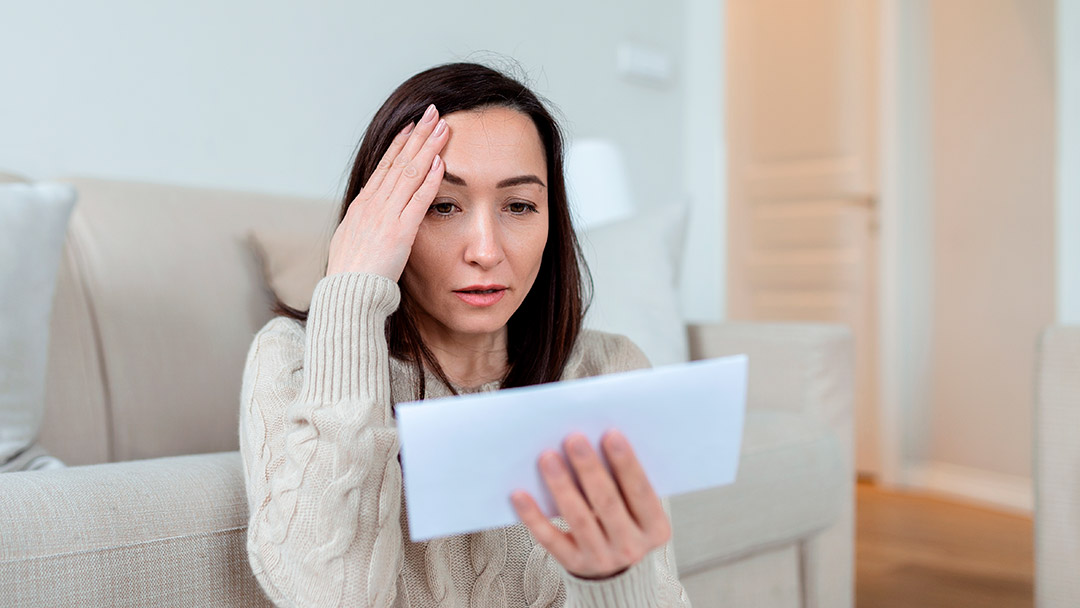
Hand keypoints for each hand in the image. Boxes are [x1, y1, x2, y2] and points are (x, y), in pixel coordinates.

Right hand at [326, 104, 448, 280]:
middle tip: (432, 112)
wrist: (347, 295)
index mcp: (362, 205)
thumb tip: (368, 209)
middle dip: (418, 135)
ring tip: (443, 128)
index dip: (400, 143)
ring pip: (409, 174)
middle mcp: (372, 205)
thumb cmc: (351, 276)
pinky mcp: (399, 232)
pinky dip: (430, 181)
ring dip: (428, 149)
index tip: (412, 125)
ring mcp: (385, 216)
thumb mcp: (352, 240)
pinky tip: (441, 164)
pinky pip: (417, 201)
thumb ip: (364, 223)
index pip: (384, 166)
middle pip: (398, 161)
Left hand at [510, 430, 671, 579]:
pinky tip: (520, 494)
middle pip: (607, 503)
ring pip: (578, 518)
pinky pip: (550, 538)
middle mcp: (631, 547)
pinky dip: (533, 516)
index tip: (611, 435)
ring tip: (548, 458)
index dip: (627, 464)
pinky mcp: (574, 564)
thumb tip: (597, 440)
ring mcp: (602, 559)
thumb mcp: (639, 510)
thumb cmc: (626, 524)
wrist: (618, 574)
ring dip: (561, 486)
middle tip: (574, 440)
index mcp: (655, 528)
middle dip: (589, 469)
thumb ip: (626, 484)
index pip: (641, 492)